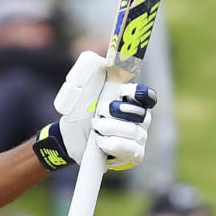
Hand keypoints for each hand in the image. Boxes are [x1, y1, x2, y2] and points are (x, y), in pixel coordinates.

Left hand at [55, 51, 156, 168]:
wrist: (68, 136)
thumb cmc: (78, 109)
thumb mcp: (80, 85)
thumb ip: (92, 68)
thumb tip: (109, 61)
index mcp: (131, 98)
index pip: (147, 96)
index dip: (139, 94)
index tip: (122, 93)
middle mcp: (139, 116)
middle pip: (142, 115)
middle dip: (116, 113)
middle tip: (99, 112)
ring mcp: (138, 136)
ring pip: (135, 133)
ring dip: (110, 129)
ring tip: (95, 128)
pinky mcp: (133, 154)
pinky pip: (132, 150)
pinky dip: (113, 145)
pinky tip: (101, 143)